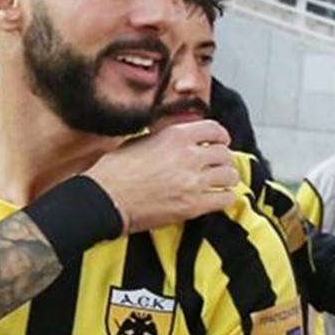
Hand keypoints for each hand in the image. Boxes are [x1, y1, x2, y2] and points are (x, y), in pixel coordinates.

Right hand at [83, 120, 238, 232]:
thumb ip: (162, 140)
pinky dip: (224, 197)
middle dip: (221, 160)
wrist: (105, 199)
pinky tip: (216, 198)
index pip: (214, 129)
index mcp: (174, 136)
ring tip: (218, 183)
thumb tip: (175, 142)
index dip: (220, 137)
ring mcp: (193, 181)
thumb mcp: (137, 141)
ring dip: (225, 179)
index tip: (219, 142)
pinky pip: (225, 198)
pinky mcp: (193, 205)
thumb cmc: (113, 172)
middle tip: (216, 166)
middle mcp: (188, 155)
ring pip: (229, 175)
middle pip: (224, 153)